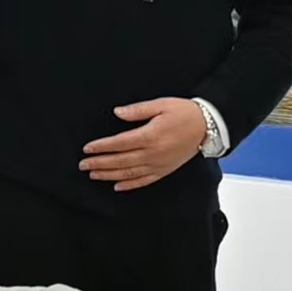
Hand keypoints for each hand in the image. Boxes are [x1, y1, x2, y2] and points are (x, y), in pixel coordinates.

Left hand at [81, 98, 206, 192]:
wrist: (207, 125)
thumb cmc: (185, 112)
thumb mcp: (161, 104)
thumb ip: (138, 110)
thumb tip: (118, 113)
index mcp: (150, 135)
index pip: (119, 143)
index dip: (101, 147)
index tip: (87, 149)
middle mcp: (153, 153)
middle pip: (120, 161)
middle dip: (100, 163)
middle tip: (83, 165)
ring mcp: (159, 164)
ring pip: (129, 173)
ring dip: (109, 175)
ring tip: (93, 175)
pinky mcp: (165, 170)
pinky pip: (144, 181)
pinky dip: (129, 185)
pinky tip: (117, 186)